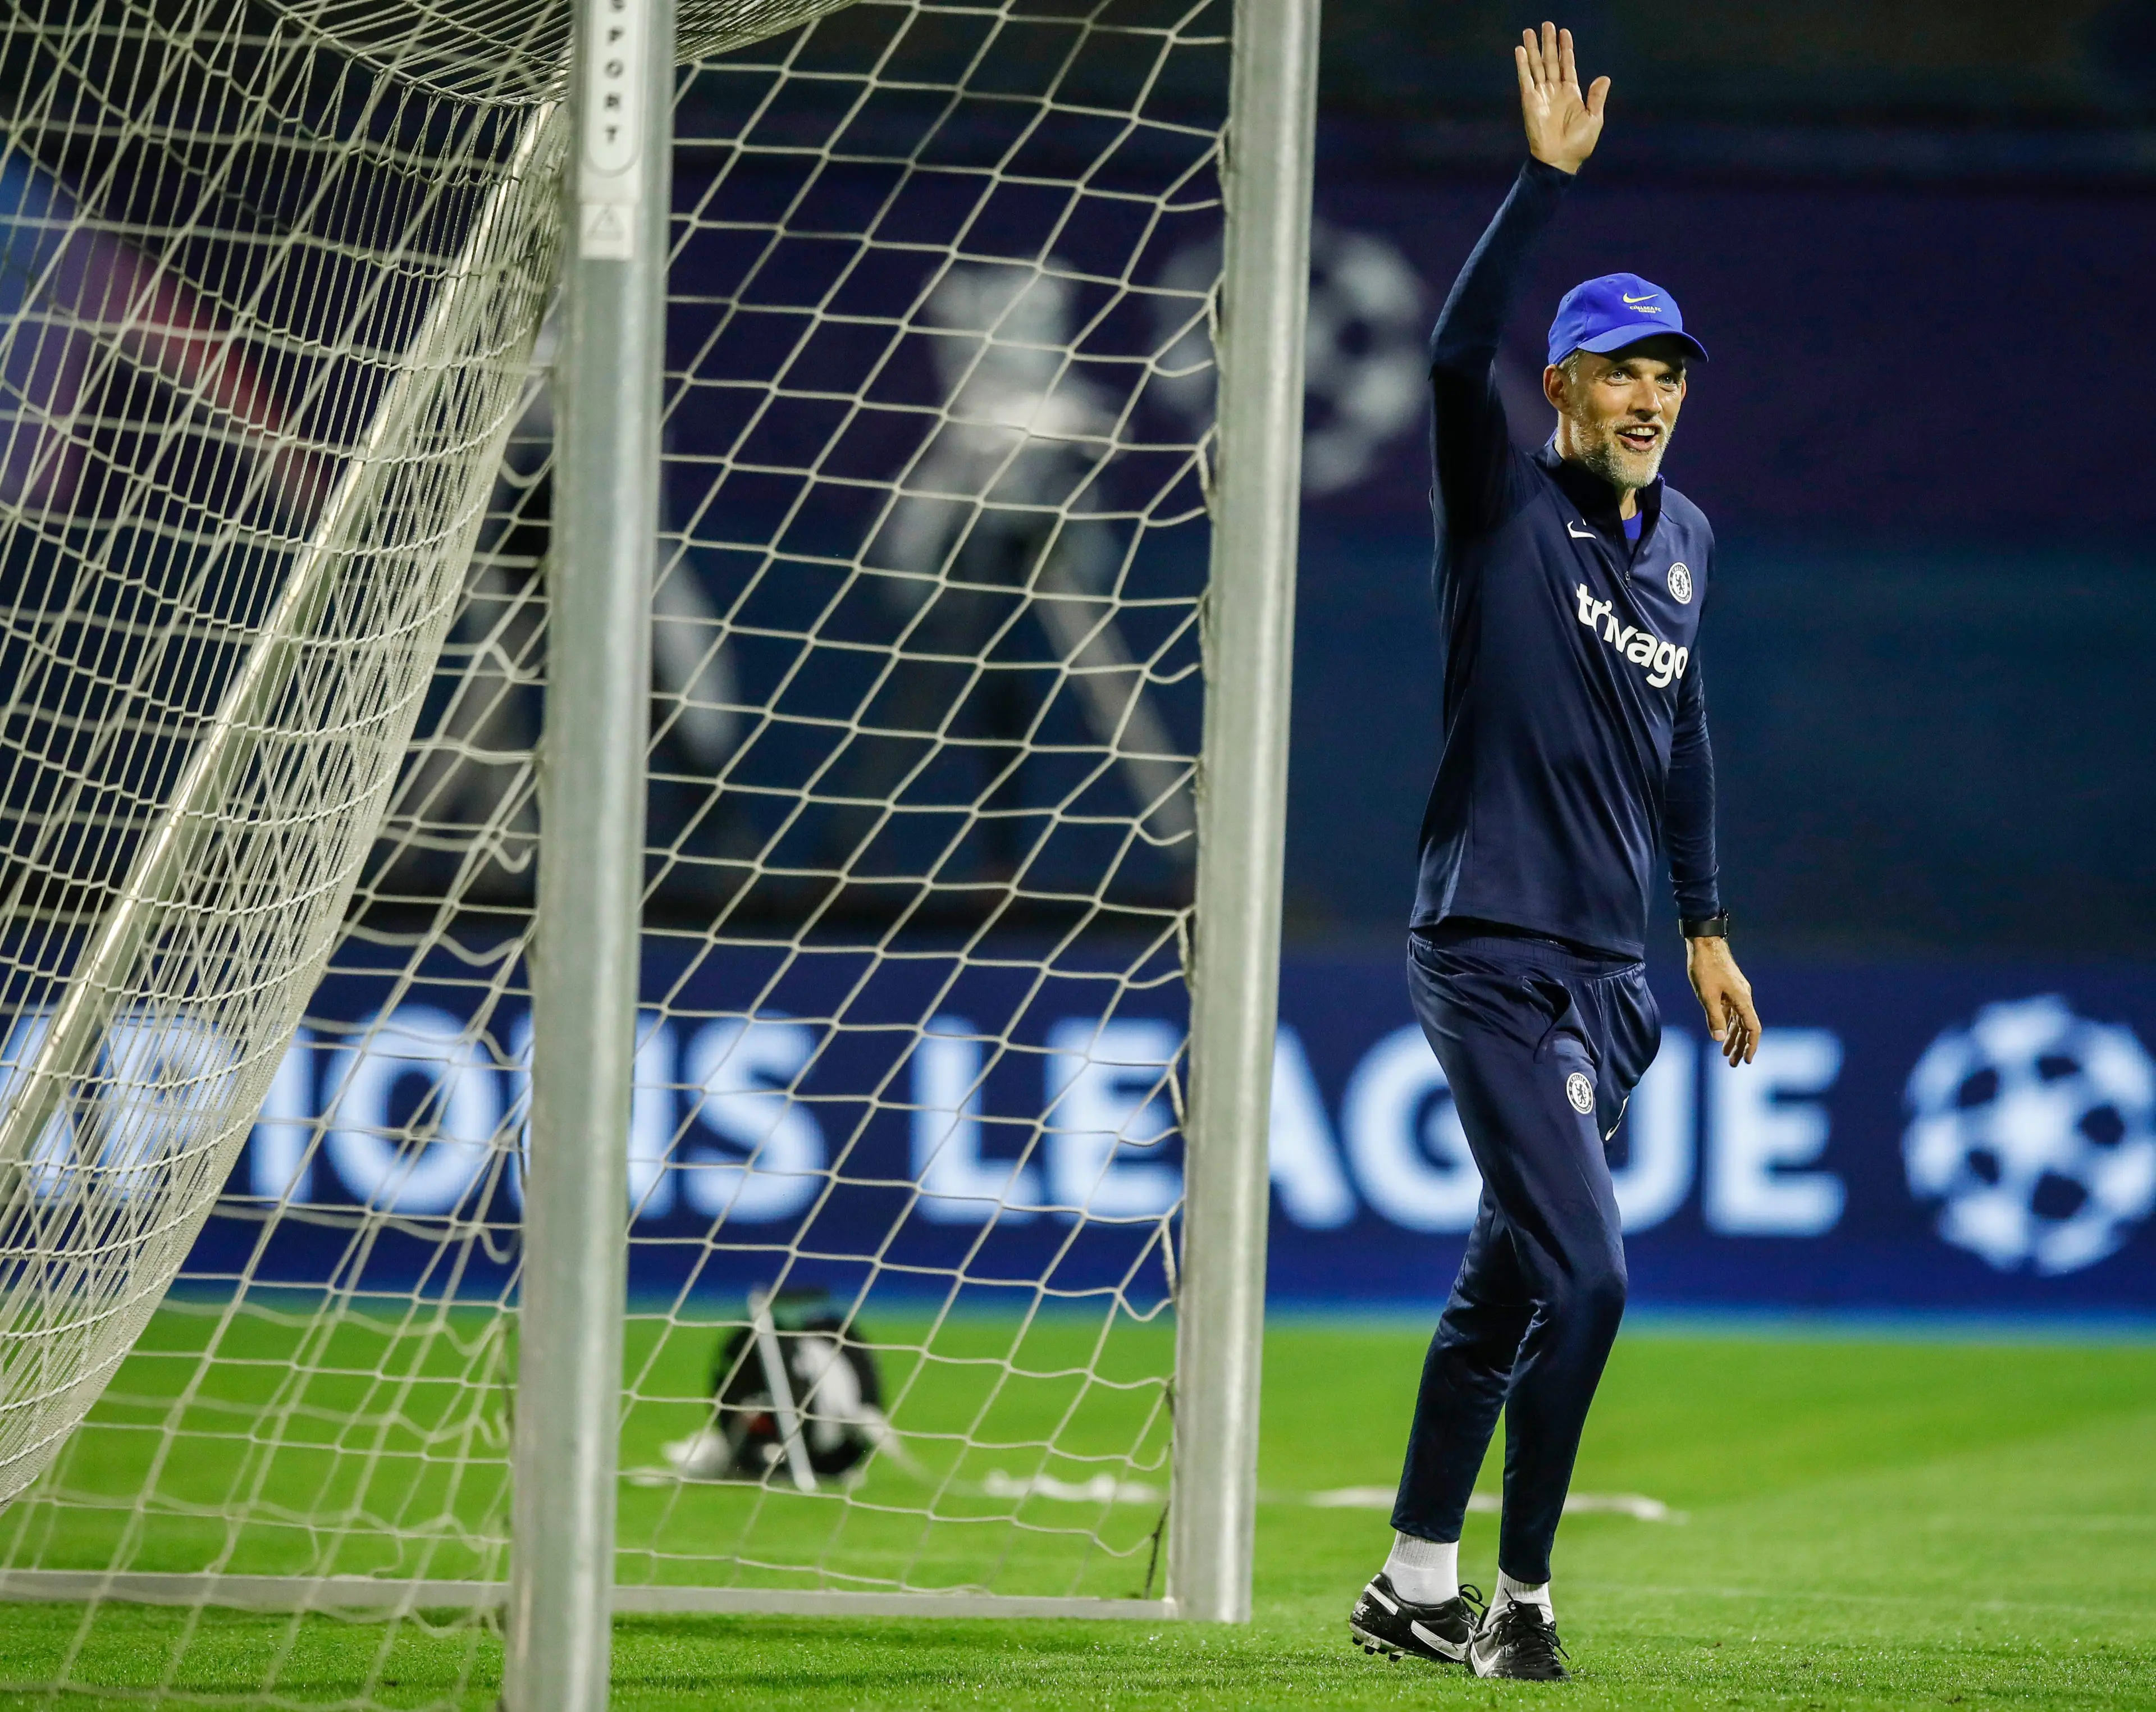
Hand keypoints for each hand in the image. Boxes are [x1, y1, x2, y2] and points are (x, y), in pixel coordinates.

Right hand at [1516, 22, 1608, 174]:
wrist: (1560, 159)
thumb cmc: (1579, 143)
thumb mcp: (1594, 117)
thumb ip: (1596, 97)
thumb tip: (1604, 78)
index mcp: (1571, 93)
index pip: (1567, 65)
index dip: (1566, 48)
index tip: (1564, 32)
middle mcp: (1554, 91)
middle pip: (1550, 61)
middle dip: (1548, 43)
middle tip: (1546, 24)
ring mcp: (1541, 95)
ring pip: (1536, 66)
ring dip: (1532, 49)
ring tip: (1529, 31)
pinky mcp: (1529, 102)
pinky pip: (1525, 79)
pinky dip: (1522, 65)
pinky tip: (1519, 51)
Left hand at [1687, 936, 1760, 1065]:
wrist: (1705, 943)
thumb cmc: (1705, 967)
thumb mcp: (1707, 995)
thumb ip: (1714, 1017)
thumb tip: (1718, 1038)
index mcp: (1742, 1000)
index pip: (1752, 1029)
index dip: (1751, 1046)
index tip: (1746, 1060)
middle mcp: (1744, 997)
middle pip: (1746, 1027)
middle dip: (1740, 1046)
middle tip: (1733, 1063)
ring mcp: (1737, 993)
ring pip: (1738, 1020)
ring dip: (1733, 1037)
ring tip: (1725, 1054)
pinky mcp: (1729, 989)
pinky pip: (1732, 1011)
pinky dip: (1727, 1024)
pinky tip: (1721, 1034)